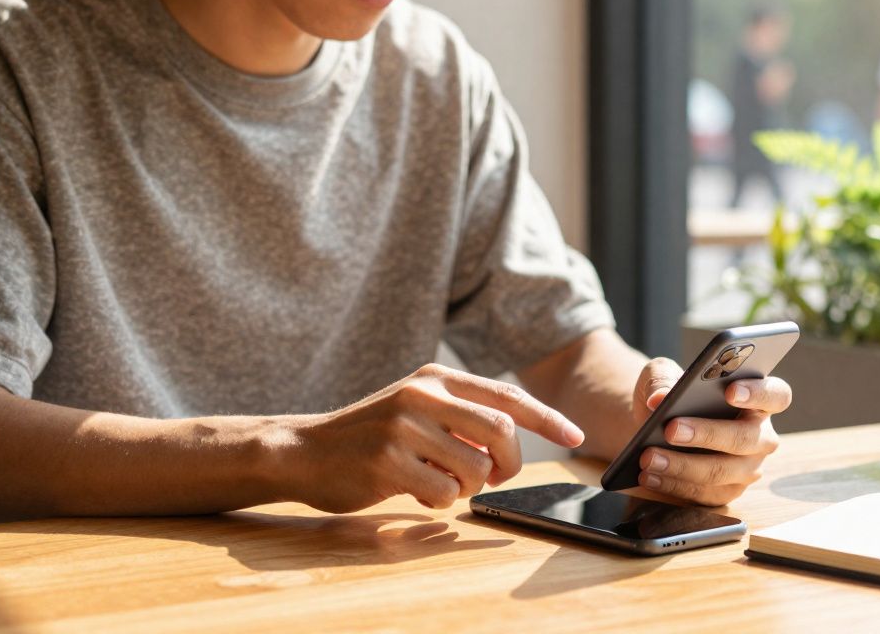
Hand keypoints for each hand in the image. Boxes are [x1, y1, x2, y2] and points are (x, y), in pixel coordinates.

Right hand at [279, 364, 583, 511]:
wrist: (305, 450)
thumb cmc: (371, 435)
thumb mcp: (417, 408)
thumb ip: (462, 415)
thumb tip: (513, 443)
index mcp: (436, 379)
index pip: (506, 396)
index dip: (547, 418)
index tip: (574, 436)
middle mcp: (423, 396)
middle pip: (502, 432)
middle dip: (509, 463)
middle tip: (495, 476)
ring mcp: (404, 427)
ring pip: (475, 468)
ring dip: (467, 486)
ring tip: (439, 481)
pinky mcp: (388, 461)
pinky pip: (443, 492)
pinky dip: (439, 500)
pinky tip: (414, 490)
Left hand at [631, 358, 789, 506]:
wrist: (653, 428)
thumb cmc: (669, 394)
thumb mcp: (662, 375)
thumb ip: (663, 379)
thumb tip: (658, 399)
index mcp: (757, 398)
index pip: (775, 395)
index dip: (758, 393)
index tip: (731, 391)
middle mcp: (760, 436)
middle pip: (746, 438)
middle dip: (707, 433)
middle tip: (671, 429)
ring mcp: (747, 468)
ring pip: (722, 471)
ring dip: (683, 466)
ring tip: (648, 458)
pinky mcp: (726, 492)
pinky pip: (704, 494)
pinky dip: (674, 485)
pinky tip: (648, 476)